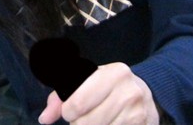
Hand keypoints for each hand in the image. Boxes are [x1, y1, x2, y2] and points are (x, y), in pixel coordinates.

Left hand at [37, 62, 158, 124]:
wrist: (148, 96)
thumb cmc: (110, 88)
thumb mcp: (88, 82)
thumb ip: (61, 97)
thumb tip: (44, 118)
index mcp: (114, 74)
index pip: (77, 103)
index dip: (68, 112)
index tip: (72, 109)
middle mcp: (129, 93)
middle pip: (85, 124)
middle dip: (79, 124)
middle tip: (86, 117)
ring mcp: (137, 114)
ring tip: (99, 121)